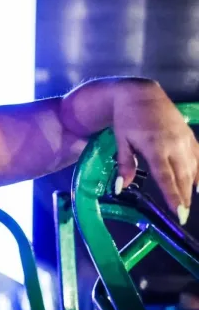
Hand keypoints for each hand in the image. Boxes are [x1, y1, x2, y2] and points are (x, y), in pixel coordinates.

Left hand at [112, 80, 198, 223]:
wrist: (142, 93)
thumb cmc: (127, 118)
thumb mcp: (121, 140)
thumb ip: (124, 164)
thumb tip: (120, 188)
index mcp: (154, 147)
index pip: (165, 177)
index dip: (173, 196)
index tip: (178, 213)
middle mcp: (173, 144)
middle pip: (182, 176)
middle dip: (183, 197)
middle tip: (182, 216)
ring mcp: (184, 139)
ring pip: (192, 168)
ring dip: (190, 187)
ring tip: (187, 204)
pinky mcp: (189, 135)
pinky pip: (198, 157)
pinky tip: (198, 185)